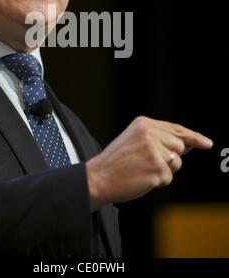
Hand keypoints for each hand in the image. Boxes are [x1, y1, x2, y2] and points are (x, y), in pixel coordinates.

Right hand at [86, 116, 212, 210]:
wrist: (99, 176)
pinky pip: (168, 178)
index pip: (176, 129)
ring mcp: (154, 151)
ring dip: (164, 170)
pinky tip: (142, 177)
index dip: (194, 137)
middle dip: (170, 157)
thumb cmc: (117, 161)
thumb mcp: (135, 140)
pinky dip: (158, 181)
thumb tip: (188, 143)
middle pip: (179, 146)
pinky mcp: (156, 169)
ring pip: (176, 163)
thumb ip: (160, 138)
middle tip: (148, 162)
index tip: (206, 143)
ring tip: (142, 168)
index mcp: (144, 124)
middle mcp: (150, 134)